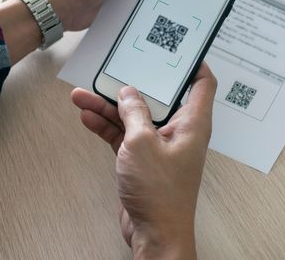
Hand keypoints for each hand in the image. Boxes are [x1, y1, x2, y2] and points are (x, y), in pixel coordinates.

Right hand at [71, 63, 216, 259]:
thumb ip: (134, 113)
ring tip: (83, 96)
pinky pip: (122, 133)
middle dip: (132, 85)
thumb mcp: (142, 143)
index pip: (201, 84)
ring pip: (132, 116)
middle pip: (155, 97)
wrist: (152, 233)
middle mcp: (176, 130)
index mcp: (190, 123)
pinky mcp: (140, 156)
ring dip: (108, 107)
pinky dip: (106, 126)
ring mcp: (156, 143)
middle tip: (114, 71)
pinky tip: (87, 117)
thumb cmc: (159, 192)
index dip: (192, 64)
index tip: (176, 50)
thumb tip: (128, 93)